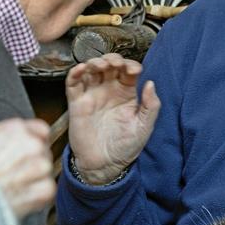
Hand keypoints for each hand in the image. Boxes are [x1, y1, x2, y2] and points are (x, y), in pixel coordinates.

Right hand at [0, 118, 53, 216]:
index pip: (41, 130)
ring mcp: (42, 166)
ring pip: (46, 170)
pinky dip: (37, 195)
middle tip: (16, 172)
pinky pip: (47, 189)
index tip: (28, 151)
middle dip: (34, 161)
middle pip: (44, 151)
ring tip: (15, 186)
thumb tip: (12, 135)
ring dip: (36, 178)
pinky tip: (21, 197)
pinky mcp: (45, 188)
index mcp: (17, 129)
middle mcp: (33, 144)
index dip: (35, 141)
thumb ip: (3, 133)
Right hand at [66, 53, 160, 184]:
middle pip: (109, 65)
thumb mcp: (144, 127)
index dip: (130, 65)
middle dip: (112, 59)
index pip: (128, 71)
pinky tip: (81, 69)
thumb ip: (151, 106)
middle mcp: (109, 90)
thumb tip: (151, 83)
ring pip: (91, 70)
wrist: (105, 165)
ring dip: (95, 62)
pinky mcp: (77, 103)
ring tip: (100, 66)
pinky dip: (75, 73)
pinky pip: (73, 84)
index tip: (134, 70)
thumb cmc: (126, 146)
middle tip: (115, 64)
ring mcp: (92, 95)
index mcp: (127, 93)